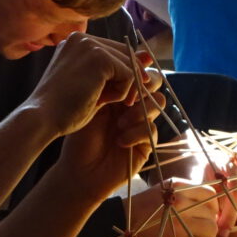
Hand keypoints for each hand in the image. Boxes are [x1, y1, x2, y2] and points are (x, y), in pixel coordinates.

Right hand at [24, 33, 153, 137]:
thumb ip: (119, 69)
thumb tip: (148, 55)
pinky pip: (129, 74)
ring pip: (129, 65)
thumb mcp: (95, 85)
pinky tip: (105, 101)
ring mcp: (90, 45)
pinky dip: (123, 92)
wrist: (41, 119)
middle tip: (121, 101)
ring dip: (124, 87)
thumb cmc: (63, 109)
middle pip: (125, 55)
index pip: (114, 51)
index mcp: (76, 42)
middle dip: (128, 80)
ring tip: (108, 102)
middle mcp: (82, 37)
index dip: (122, 74)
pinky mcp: (99, 57)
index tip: (119, 94)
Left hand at [55, 72, 164, 199]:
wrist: (78, 173)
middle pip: (154, 84)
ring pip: (158, 104)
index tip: (130, 70)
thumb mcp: (92, 107)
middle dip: (145, 85)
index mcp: (120, 93)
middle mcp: (134, 106)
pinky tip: (120, 140)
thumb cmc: (80, 139)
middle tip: (132, 93)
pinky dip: (135, 133)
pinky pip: (151, 129)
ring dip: (139, 110)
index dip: (138, 70)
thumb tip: (120, 63)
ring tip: (120, 122)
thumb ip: (109, 86)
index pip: (138, 72)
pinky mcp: (147, 143)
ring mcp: (142, 124)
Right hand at [126, 179, 219, 236]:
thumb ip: (187, 194)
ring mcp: (180, 221)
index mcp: (178, 186)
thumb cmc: (142, 209)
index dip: (212, 205)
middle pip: (213, 212)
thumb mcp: (164, 191)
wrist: (118, 226)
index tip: (205, 212)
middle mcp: (181, 201)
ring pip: (211, 229)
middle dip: (210, 221)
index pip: (210, 193)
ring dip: (207, 236)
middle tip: (201, 227)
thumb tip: (213, 205)